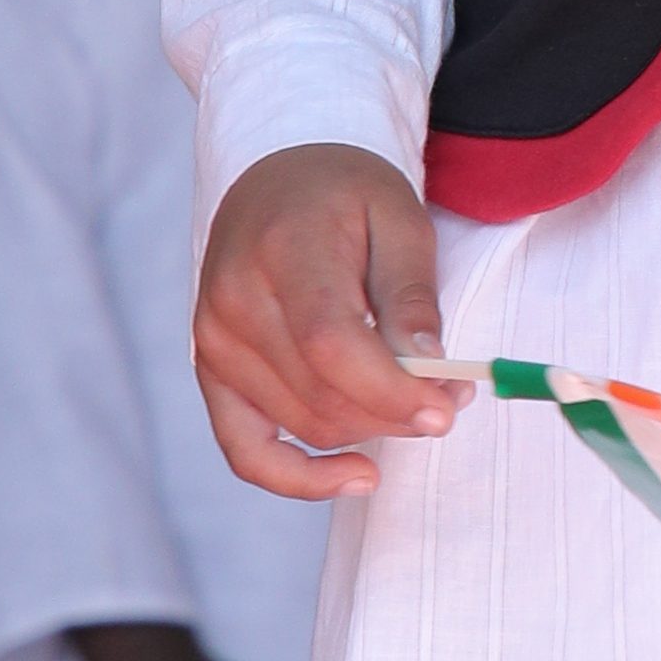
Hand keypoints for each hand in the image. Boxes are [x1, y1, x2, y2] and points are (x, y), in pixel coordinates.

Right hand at [193, 144, 470, 501]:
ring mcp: (213, 341)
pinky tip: (357, 475)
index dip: (391, 389)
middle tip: (449, 395)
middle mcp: (233, 301)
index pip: (330, 344)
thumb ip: (411, 296)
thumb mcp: (398, 218)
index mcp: (281, 249)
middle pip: (322, 395)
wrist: (277, 182)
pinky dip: (301, 478)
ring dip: (371, 429)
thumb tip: (429, 372)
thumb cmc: (346, 194)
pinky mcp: (210, 371)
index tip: (445, 408)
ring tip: (415, 399)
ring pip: (305, 424)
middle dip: (397, 411)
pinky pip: (247, 452)